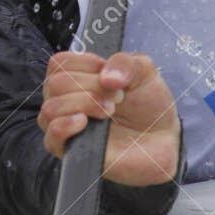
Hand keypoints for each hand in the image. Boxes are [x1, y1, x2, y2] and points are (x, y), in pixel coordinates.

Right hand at [37, 50, 180, 187]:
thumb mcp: (143, 72)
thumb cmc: (148, 105)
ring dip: (84, 103)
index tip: (110, 74)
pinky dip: (65, 125)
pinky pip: (51, 137)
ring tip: (110, 110)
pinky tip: (85, 122)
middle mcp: (65, 101)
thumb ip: (124, 62)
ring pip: (51, 108)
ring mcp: (66, 127)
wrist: (163, 139)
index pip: (59, 62)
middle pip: (55, 83)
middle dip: (90, 85)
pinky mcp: (71, 152)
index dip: (86, 63)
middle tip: (118, 96)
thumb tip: (105, 77)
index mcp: (76, 78)